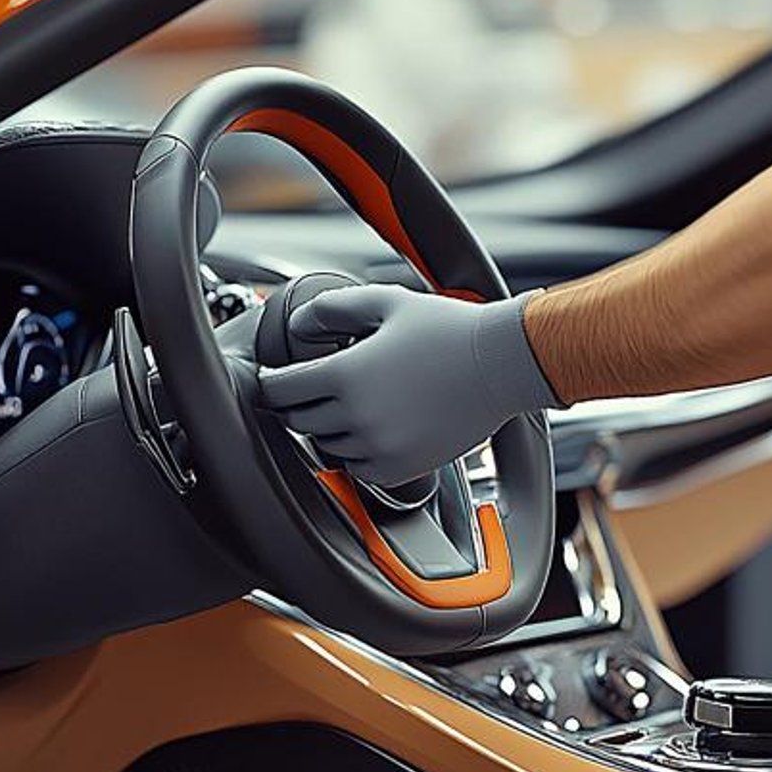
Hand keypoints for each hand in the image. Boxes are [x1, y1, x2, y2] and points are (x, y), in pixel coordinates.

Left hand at [258, 284, 560, 486]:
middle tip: (309, 390)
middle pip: (299, 421)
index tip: (274, 380)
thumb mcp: (384, 302)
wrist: (500, 365)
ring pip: (327, 446)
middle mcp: (357, 417)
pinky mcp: (401, 467)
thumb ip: (331, 309)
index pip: (280, 391)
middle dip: (298, 404)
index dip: (272, 383)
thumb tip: (297, 324)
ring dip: (328, 428)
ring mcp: (379, 447)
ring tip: (349, 405)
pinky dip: (356, 452)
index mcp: (345, 375)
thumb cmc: (447, 331)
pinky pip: (358, 469)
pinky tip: (371, 429)